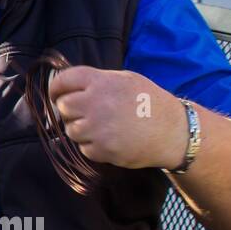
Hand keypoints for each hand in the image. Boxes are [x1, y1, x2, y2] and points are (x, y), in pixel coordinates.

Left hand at [46, 65, 188, 170]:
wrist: (174, 132)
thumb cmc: (149, 102)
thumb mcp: (125, 80)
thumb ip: (96, 81)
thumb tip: (66, 87)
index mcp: (101, 81)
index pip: (62, 81)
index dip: (56, 88)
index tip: (56, 95)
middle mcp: (96, 102)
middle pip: (63, 106)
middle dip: (70, 110)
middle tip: (84, 113)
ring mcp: (98, 128)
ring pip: (70, 129)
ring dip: (81, 129)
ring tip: (101, 127)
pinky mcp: (103, 149)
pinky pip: (84, 148)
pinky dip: (93, 146)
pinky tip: (110, 140)